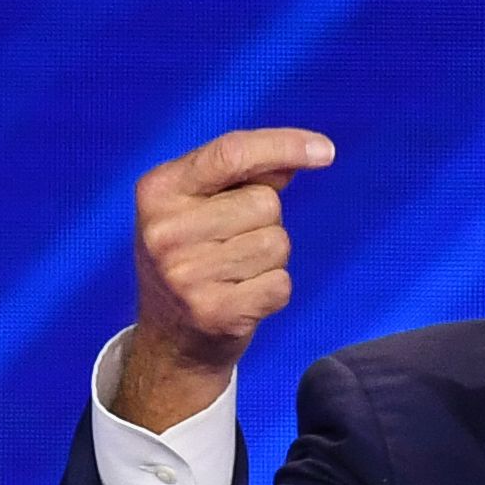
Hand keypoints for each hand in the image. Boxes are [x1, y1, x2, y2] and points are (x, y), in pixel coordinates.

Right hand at [114, 126, 334, 429]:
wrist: (171, 339)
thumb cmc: (195, 256)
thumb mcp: (201, 204)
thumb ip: (247, 173)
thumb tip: (307, 152)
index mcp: (158, 190)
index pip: (231, 153)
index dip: (284, 145)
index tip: (325, 151)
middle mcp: (164, 231)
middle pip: (265, 203)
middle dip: (265, 221)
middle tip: (231, 244)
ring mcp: (185, 275)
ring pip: (277, 243)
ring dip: (270, 258)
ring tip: (234, 272)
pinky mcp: (213, 312)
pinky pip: (281, 284)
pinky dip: (272, 290)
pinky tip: (241, 297)